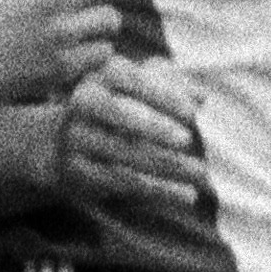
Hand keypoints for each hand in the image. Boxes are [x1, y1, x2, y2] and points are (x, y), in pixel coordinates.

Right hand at [44, 56, 202, 207]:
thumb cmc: (120, 107)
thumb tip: (202, 95)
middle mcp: (84, 103)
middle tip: (188, 140)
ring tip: (202, 174)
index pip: (134, 81)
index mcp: (102, 76)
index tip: (195, 111)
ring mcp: (78, 138)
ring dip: (167, 165)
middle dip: (156, 127)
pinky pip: (124, 182)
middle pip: (121, 113)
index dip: (164, 95)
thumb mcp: (141, 89)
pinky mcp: (80, 172)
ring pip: (126, 153)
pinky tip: (186, 195)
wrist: (68, 141)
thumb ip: (173, 87)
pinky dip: (158, 189)